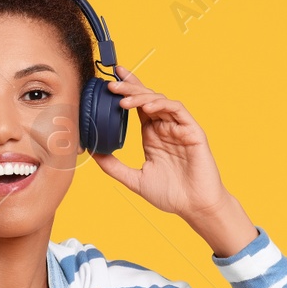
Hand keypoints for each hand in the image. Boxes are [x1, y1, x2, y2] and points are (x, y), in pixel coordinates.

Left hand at [91, 66, 256, 255]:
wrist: (194, 208)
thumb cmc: (170, 195)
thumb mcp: (134, 180)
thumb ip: (114, 166)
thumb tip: (92, 153)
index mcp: (152, 136)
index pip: (138, 106)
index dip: (127, 90)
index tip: (110, 79)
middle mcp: (165, 128)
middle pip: (147, 98)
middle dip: (130, 88)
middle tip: (112, 84)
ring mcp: (179, 128)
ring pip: (160, 101)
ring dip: (142, 96)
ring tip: (123, 100)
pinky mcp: (192, 131)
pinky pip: (177, 110)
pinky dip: (162, 105)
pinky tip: (148, 107)